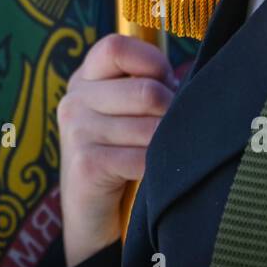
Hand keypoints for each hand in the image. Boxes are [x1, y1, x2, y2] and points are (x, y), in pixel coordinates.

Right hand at [58, 33, 174, 266]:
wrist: (93, 219)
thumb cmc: (121, 158)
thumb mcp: (127, 114)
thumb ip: (148, 87)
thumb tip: (191, 74)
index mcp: (85, 79)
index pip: (116, 47)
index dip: (151, 62)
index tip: (167, 83)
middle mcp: (75, 100)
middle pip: (145, 90)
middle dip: (172, 111)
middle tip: (172, 129)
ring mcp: (77, 131)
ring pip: (150, 127)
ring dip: (168, 144)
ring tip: (164, 154)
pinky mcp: (86, 164)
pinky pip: (142, 158)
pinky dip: (156, 169)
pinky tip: (153, 177)